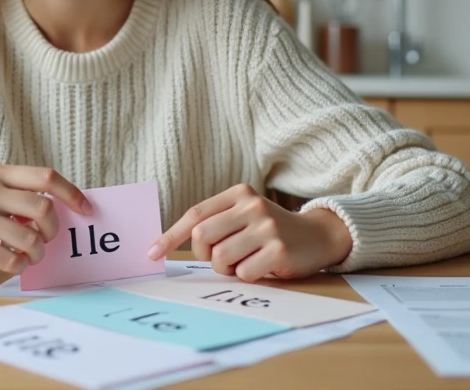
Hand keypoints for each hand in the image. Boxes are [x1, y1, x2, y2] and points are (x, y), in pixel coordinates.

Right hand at [0, 164, 90, 272]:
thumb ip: (15, 191)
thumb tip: (54, 210)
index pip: (46, 178)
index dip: (72, 194)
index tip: (86, 209)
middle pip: (43, 210)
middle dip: (54, 229)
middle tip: (48, 237)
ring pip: (30, 238)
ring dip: (39, 251)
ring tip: (33, 254)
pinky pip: (9, 258)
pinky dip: (20, 264)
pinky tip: (16, 262)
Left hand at [147, 184, 352, 281]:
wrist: (318, 236)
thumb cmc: (270, 231)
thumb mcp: (245, 216)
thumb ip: (216, 223)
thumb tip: (165, 244)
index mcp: (240, 193)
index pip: (195, 213)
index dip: (170, 235)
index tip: (151, 253)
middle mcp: (252, 206)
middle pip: (202, 236)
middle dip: (204, 254)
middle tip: (221, 258)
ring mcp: (266, 227)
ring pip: (221, 258)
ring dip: (227, 269)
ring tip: (245, 262)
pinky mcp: (278, 250)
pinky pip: (243, 273)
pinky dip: (248, 276)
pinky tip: (263, 267)